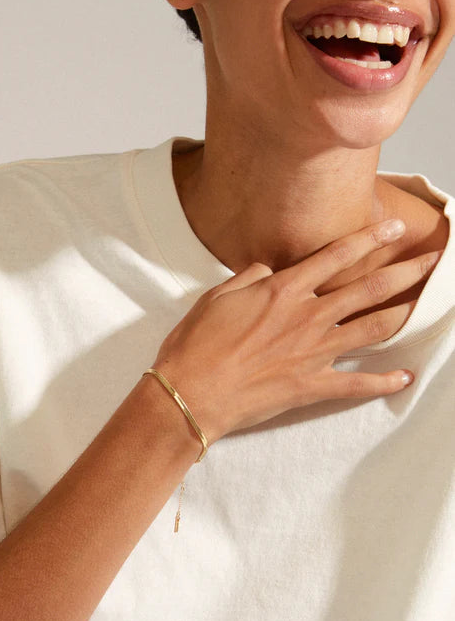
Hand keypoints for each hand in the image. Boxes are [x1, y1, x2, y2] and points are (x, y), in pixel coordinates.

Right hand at [150, 219, 440, 445]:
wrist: (190, 392)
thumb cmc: (197, 343)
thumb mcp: (218, 296)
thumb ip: (250, 277)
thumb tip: (268, 269)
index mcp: (283, 290)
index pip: (336, 256)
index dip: (369, 239)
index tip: (394, 228)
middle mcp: (306, 317)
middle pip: (366, 288)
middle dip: (404, 272)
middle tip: (432, 260)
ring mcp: (313, 353)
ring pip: (372, 329)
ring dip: (404, 313)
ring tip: (427, 301)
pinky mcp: (311, 386)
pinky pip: (357, 384)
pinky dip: (384, 382)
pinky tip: (406, 377)